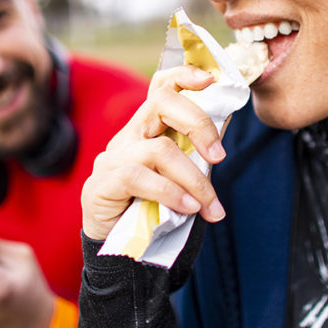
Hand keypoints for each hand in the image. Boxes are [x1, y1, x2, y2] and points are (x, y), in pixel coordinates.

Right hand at [81, 65, 227, 240]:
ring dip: (194, 179)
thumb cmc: (157, 210)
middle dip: (199, 124)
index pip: (161, 88)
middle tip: (220, 157)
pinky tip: (186, 209)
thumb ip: (197, 153)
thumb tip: (225, 123)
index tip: (210, 79)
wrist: (124, 252)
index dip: (183, 75)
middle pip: (161, 104)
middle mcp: (128, 136)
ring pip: (160, 150)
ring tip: (208, 206)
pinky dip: (170, 193)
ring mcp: (112, 158)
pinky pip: (139, 177)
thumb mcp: (183, 177)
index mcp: (148, 130)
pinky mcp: (101, 184)